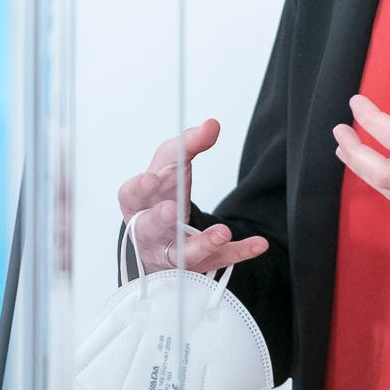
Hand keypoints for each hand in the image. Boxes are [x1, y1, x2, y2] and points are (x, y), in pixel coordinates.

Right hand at [116, 118, 269, 276]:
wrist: (161, 237)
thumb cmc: (161, 195)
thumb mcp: (170, 166)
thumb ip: (188, 145)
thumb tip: (211, 124)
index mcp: (139, 203)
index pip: (131, 195)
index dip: (139, 188)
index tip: (152, 178)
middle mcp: (151, 231)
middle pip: (149, 228)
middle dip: (159, 219)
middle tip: (171, 210)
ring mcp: (174, 252)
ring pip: (182, 254)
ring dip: (202, 243)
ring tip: (222, 231)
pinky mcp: (200, 264)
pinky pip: (220, 261)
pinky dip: (240, 252)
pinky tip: (259, 244)